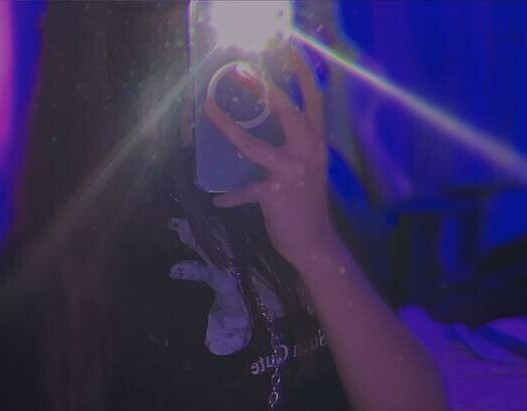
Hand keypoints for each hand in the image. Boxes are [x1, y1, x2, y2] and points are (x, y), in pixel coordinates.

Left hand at [204, 43, 333, 272]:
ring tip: (210, 112)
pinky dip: (231, 196)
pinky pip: (245, 192)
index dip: (303, 74)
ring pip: (254, 146)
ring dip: (228, 128)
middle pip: (287, 111)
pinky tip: (219, 199)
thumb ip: (296, 147)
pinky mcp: (274, 195)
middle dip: (266, 90)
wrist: (314, 242)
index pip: (314, 100)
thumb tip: (270, 129)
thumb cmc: (308, 205)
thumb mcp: (310, 169)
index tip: (291, 51)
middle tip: (244, 72)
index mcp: (317, 143)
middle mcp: (307, 152)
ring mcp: (290, 173)